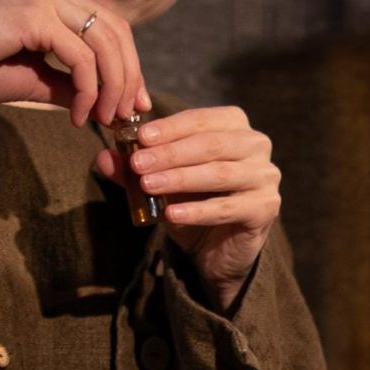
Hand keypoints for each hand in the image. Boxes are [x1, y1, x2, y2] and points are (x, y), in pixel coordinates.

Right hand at [0, 0, 147, 127]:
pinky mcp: (33, 14)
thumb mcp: (35, 79)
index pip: (111, 27)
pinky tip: (77, 115)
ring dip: (111, 88)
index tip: (133, 104)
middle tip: (125, 117)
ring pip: (103, 44)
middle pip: (116, 33)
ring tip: (103, 120)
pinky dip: (88, 91)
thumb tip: (106, 104)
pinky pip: (80, 57)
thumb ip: (71, 84)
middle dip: (128, 79)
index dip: (130, 66)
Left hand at [107, 106, 279, 306]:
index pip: (201, 120)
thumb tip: (102, 158)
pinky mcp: (267, 209)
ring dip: (181, 179)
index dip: (170, 127)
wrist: (216, 249)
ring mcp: (266, 177)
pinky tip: (171, 215)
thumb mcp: (161, 183)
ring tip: (149, 185)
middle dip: (171, 153)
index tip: (139, 137)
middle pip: (212, 145)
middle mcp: (256, 145)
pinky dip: (198, 211)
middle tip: (138, 163)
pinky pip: (229, 208)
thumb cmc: (192, 204)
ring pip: (221, 174)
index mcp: (235, 126)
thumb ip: (135, 169)